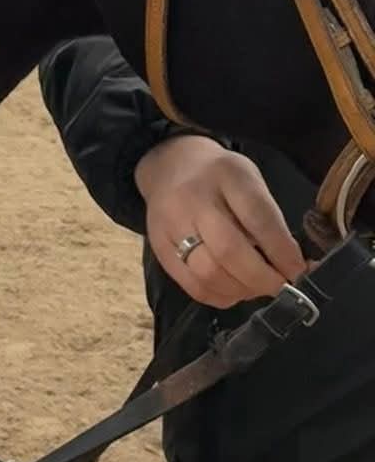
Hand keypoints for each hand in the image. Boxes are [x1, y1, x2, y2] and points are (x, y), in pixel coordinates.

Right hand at [134, 134, 306, 307]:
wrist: (169, 165)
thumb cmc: (220, 177)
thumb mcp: (249, 181)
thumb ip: (270, 221)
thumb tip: (298, 268)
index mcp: (226, 174)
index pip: (257, 217)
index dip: (282, 251)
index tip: (300, 270)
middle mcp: (193, 198)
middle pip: (229, 250)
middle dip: (264, 278)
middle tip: (282, 286)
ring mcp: (171, 224)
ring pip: (209, 274)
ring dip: (243, 290)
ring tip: (256, 285)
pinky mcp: (159, 248)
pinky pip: (194, 287)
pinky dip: (222, 296)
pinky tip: (234, 288)